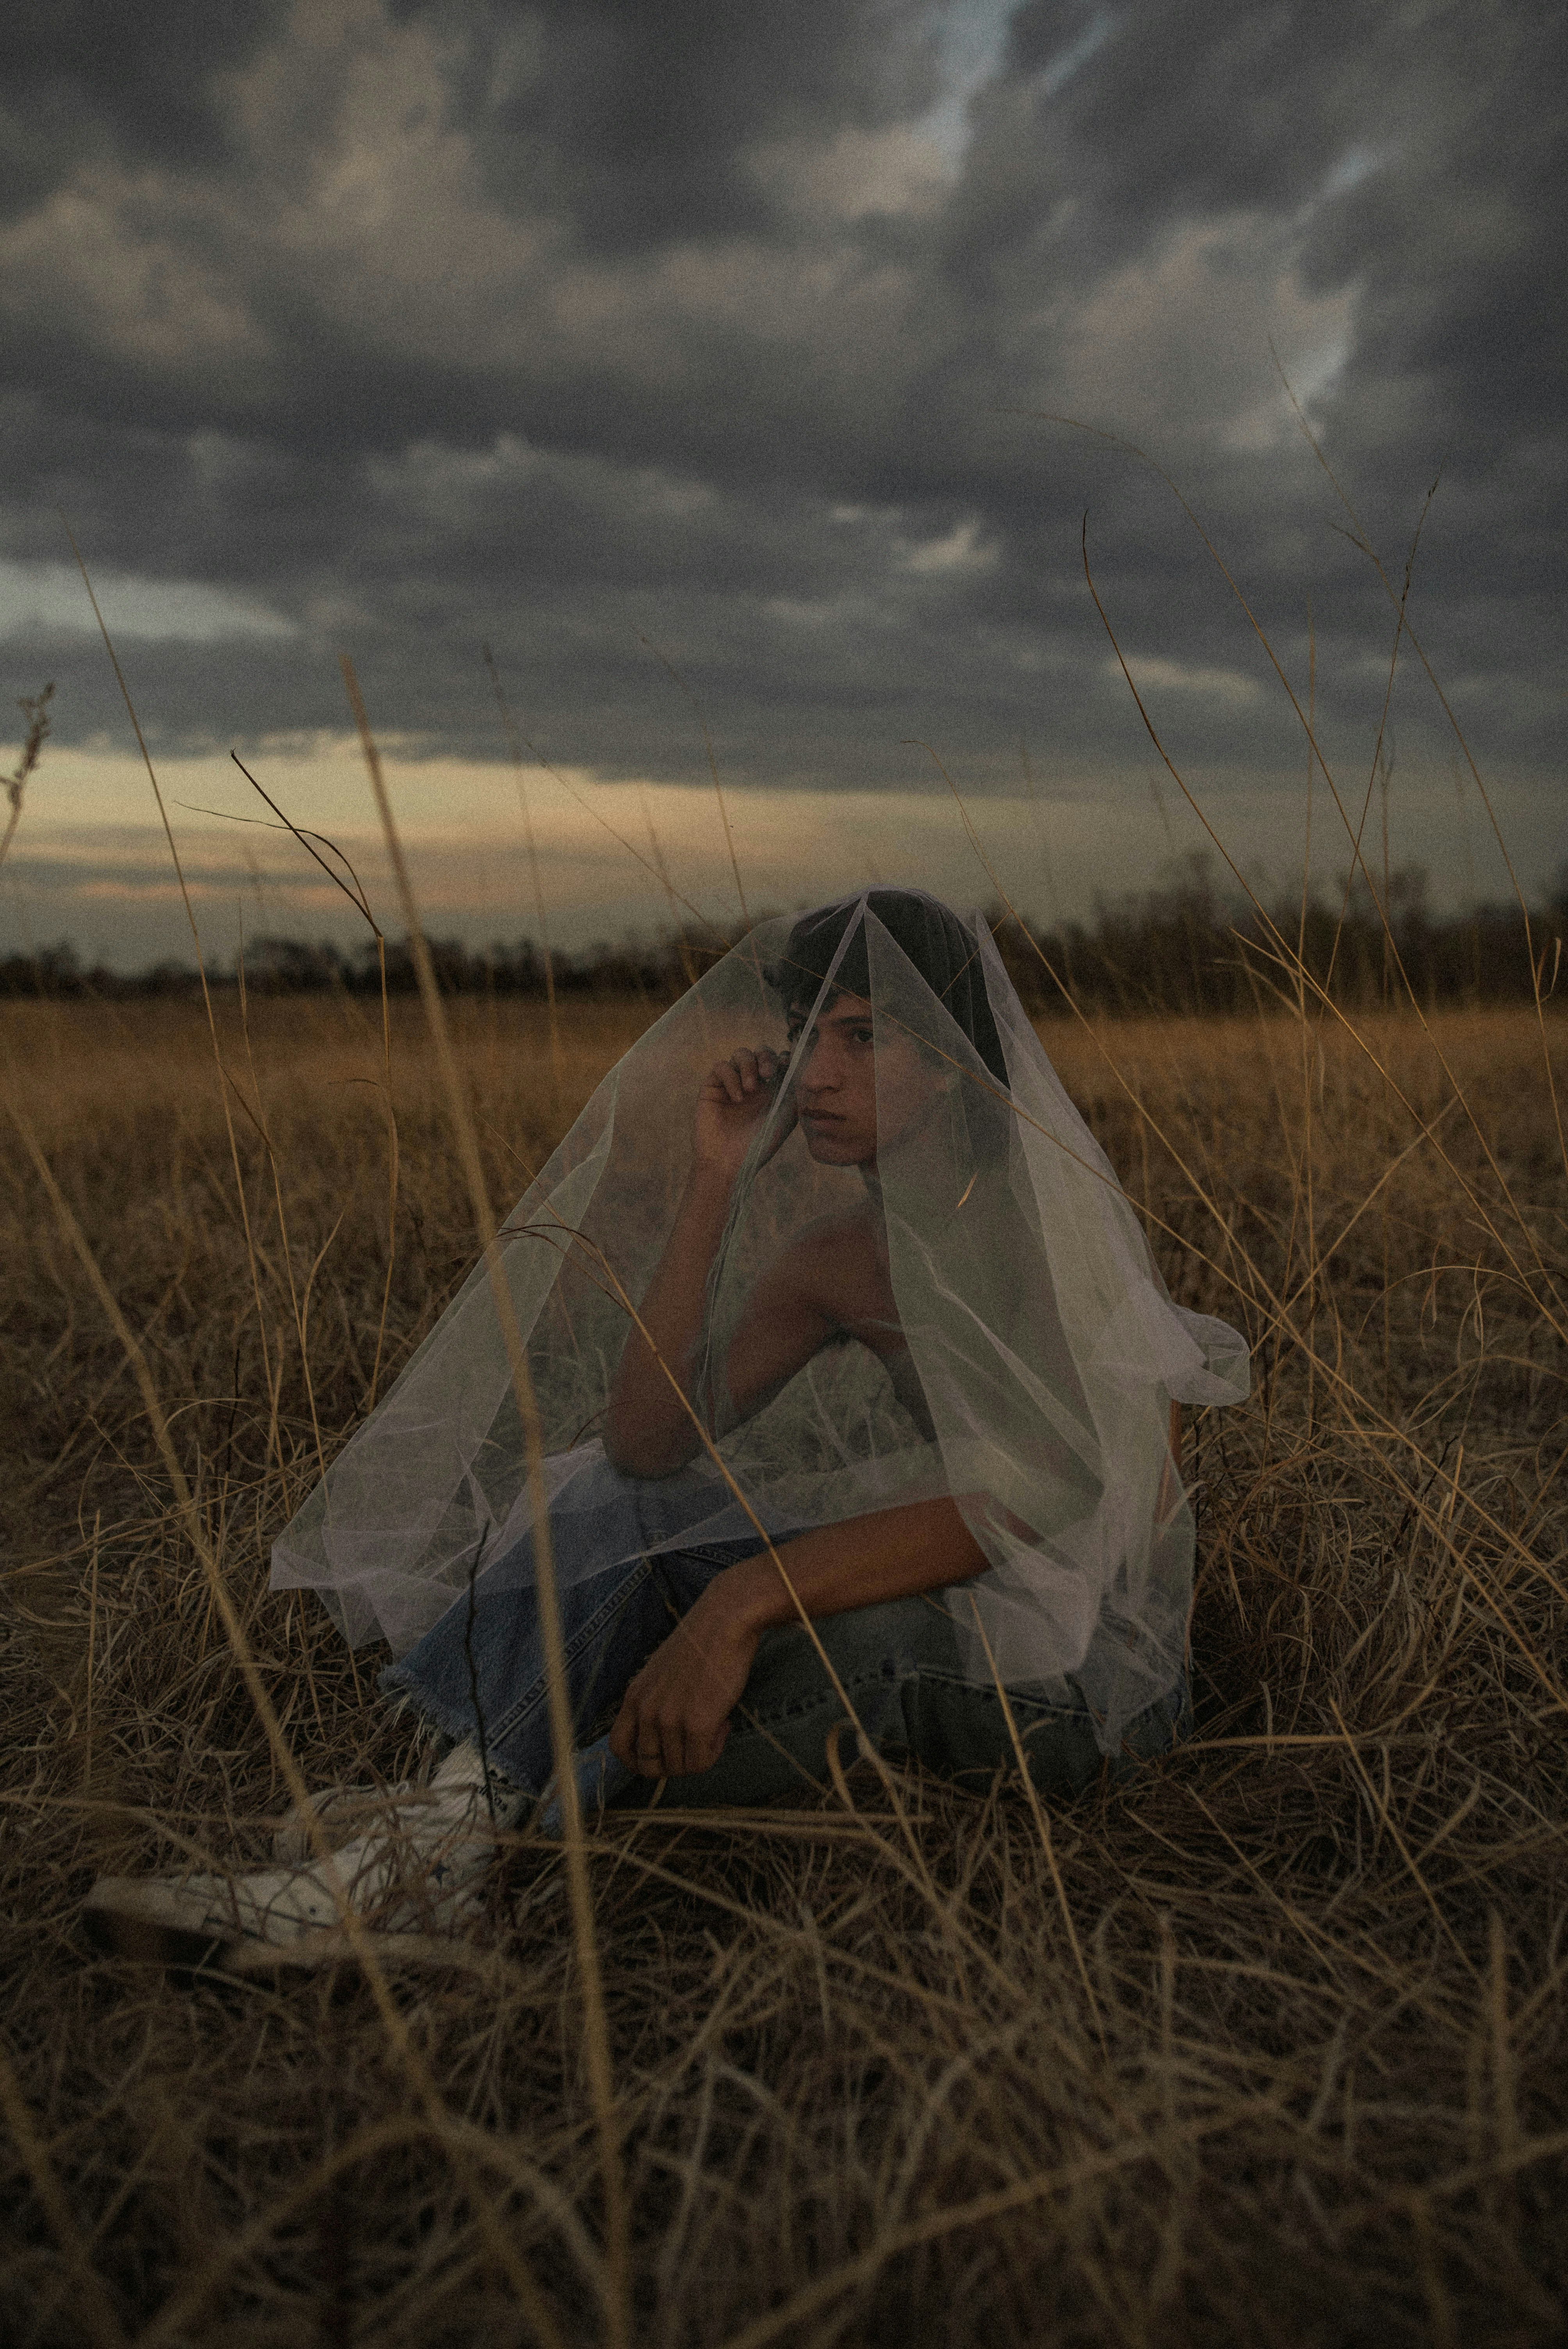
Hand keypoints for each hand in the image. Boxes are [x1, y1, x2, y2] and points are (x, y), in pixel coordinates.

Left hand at [608, 1583, 759, 1777]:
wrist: (725, 1621)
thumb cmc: (700, 1644)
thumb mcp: (661, 1674)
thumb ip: (655, 1703)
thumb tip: (664, 1739)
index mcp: (634, 1697)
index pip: (618, 1747)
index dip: (636, 1762)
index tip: (661, 1758)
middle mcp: (645, 1711)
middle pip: (648, 1765)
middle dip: (674, 1764)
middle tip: (695, 1744)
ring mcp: (669, 1720)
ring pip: (678, 1768)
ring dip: (699, 1754)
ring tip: (715, 1723)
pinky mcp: (697, 1725)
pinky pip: (700, 1763)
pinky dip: (714, 1752)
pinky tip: (724, 1724)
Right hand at [692, 1046, 795, 1180]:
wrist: (730, 1162)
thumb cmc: (759, 1144)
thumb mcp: (785, 1118)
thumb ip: (793, 1091)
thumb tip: (797, 1065)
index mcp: (772, 1088)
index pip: (778, 1060)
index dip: (783, 1057)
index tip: (786, 1064)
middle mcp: (753, 1083)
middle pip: (760, 1051)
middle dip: (765, 1057)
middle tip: (767, 1073)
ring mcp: (732, 1083)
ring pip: (740, 1054)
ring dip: (748, 1066)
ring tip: (751, 1090)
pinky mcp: (712, 1087)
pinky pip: (721, 1067)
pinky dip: (731, 1078)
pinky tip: (737, 1099)